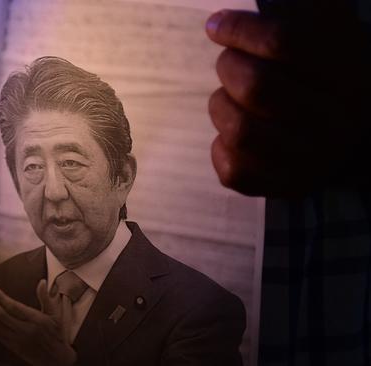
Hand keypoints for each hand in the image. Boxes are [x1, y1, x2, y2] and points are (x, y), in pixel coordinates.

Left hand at [0, 281, 76, 365]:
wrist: (56, 359)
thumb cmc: (56, 334)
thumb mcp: (54, 315)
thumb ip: (45, 298)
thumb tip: (42, 282)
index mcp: (35, 320)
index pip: (13, 306)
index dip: (0, 297)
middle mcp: (25, 330)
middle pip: (1, 316)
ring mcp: (17, 339)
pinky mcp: (12, 346)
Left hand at [205, 7, 370, 195]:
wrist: (358, 147)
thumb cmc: (333, 83)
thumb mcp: (335, 42)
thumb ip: (305, 18)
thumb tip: (238, 14)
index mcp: (353, 75)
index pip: (285, 43)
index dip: (241, 30)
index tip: (216, 25)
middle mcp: (337, 124)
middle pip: (257, 86)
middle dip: (228, 66)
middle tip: (229, 62)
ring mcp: (311, 163)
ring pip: (239, 129)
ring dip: (220, 105)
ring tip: (230, 98)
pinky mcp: (283, 189)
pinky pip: (231, 168)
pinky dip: (221, 145)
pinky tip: (236, 133)